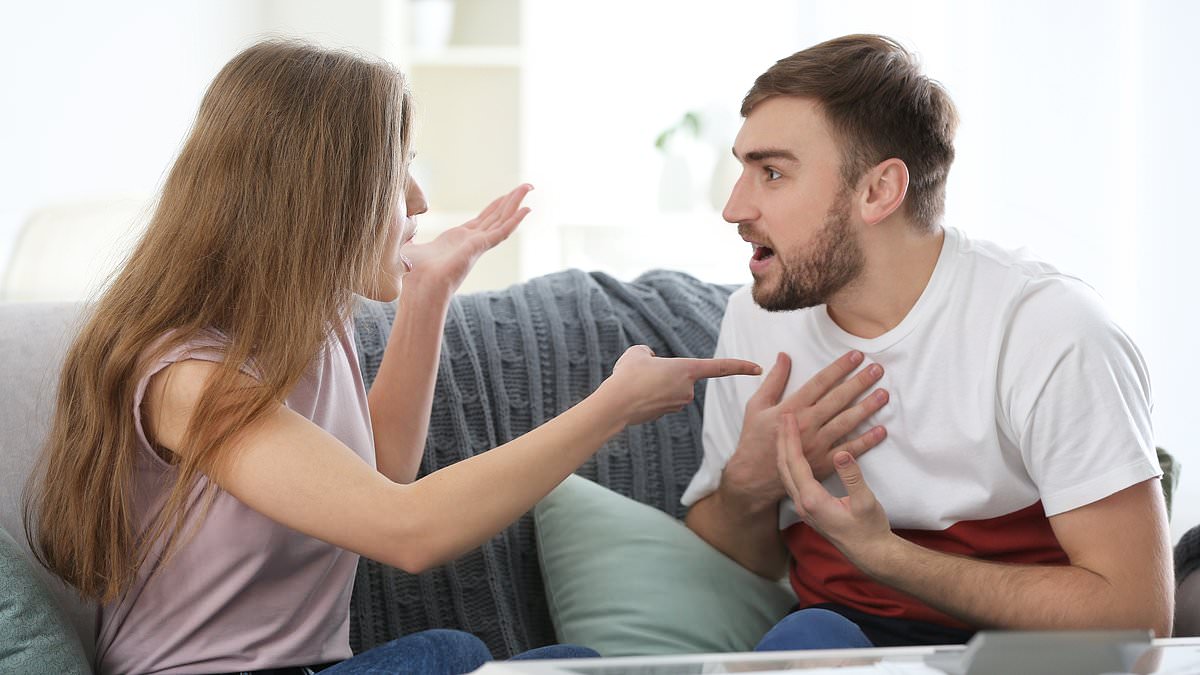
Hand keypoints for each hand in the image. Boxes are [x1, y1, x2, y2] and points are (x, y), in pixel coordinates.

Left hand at [403, 184, 532, 293]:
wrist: (419, 288)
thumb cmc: (412, 274)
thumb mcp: (408, 247)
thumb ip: (406, 237)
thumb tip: (393, 232)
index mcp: (457, 240)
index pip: (482, 220)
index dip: (495, 207)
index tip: (505, 196)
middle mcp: (471, 241)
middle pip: (496, 216)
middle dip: (510, 200)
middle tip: (526, 187)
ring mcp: (477, 244)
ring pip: (502, 219)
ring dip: (516, 203)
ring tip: (528, 188)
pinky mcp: (480, 247)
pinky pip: (502, 231)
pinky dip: (515, 220)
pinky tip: (526, 210)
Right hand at [604, 345, 760, 425]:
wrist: (615, 405)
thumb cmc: (628, 375)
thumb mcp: (637, 353)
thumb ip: (649, 354)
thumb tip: (651, 362)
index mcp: (687, 370)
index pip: (720, 367)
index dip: (740, 366)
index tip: (757, 368)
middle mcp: (687, 389)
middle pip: (680, 375)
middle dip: (663, 372)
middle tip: (641, 373)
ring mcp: (677, 404)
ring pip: (667, 388)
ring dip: (654, 385)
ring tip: (634, 385)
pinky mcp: (665, 414)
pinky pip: (659, 399)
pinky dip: (648, 396)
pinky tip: (634, 397)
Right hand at [724, 351, 888, 503]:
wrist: (753, 477)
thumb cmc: (754, 439)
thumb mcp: (756, 406)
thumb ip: (773, 380)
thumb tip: (784, 356)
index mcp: (791, 409)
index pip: (820, 382)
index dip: (839, 368)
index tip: (856, 356)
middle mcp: (806, 425)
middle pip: (838, 399)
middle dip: (859, 382)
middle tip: (877, 370)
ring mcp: (817, 445)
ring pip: (847, 422)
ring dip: (867, 407)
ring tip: (883, 395)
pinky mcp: (823, 463)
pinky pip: (849, 450)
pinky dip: (866, 441)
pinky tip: (881, 430)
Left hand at [776, 413, 891, 562]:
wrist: (870, 554)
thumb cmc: (870, 530)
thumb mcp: (865, 502)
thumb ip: (852, 477)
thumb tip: (841, 453)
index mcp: (812, 500)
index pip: (795, 462)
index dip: (791, 438)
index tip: (789, 417)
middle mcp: (802, 504)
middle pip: (784, 466)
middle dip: (782, 440)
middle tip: (783, 417)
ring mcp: (804, 508)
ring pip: (786, 474)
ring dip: (785, 451)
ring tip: (785, 431)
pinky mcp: (809, 509)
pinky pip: (793, 480)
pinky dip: (791, 462)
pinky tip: (795, 454)